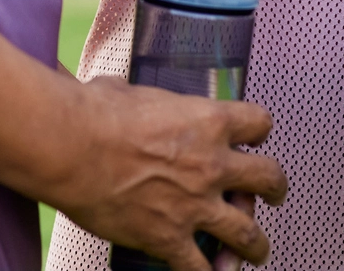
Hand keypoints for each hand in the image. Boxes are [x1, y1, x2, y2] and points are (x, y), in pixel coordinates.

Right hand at [47, 78, 287, 270]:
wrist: (69, 147)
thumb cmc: (91, 113)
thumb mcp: (126, 91)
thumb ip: (142, 102)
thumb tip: (122, 96)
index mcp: (205, 121)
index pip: (258, 123)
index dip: (257, 130)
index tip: (252, 136)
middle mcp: (211, 165)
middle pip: (269, 179)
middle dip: (274, 188)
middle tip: (271, 193)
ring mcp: (195, 207)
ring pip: (249, 235)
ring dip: (255, 245)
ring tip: (255, 250)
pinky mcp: (170, 239)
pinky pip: (201, 270)